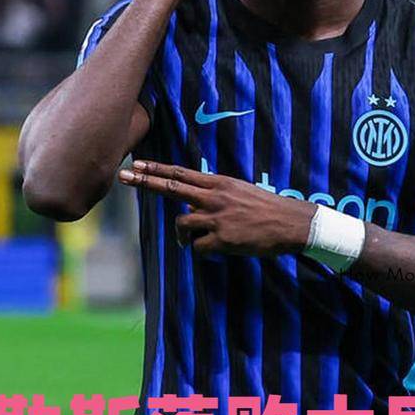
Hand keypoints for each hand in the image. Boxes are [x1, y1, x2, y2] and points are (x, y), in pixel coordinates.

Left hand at [117, 159, 313, 255]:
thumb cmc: (266, 208)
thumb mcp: (239, 192)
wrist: (291, 223)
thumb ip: (215, 195)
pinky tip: (216, 249)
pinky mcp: (223, 239)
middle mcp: (214, 197)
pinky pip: (198, 247)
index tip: (137, 164)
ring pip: (182, 224)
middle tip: (123, 176)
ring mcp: (217, 218)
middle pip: (172, 187)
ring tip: (191, 240)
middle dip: (145, 182)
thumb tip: (193, 205)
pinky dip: (201, 250)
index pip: (181, 173)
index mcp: (219, 183)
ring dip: (182, 235)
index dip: (157, 169)